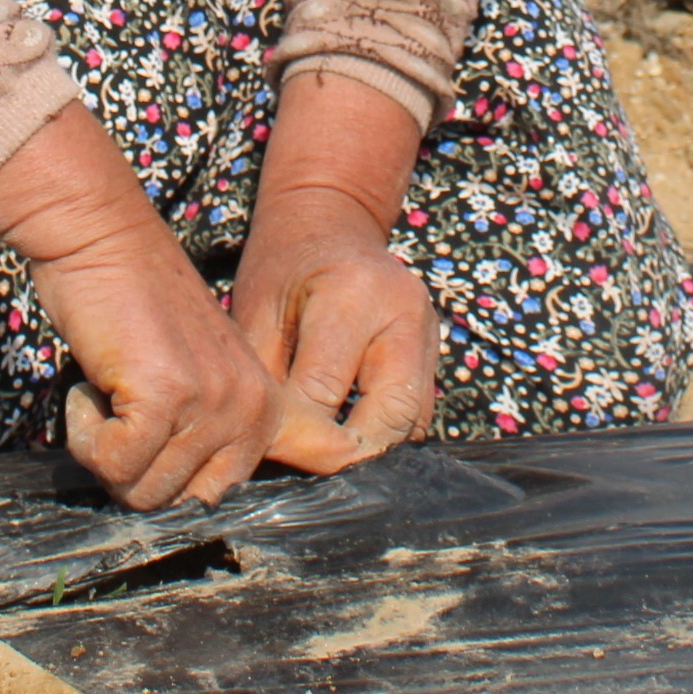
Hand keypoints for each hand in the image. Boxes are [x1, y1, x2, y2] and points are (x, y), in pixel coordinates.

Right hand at [0, 104, 355, 509]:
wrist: (99, 236)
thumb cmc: (131, 305)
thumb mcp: (194, 376)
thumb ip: (209, 435)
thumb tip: (195, 511)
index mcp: (264, 408)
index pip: (227, 497)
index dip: (181, 491)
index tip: (154, 458)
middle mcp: (252, 407)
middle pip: (177, 503)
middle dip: (131, 470)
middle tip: (118, 411)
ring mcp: (214, 402)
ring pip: (142, 491)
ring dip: (103, 449)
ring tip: (109, 387)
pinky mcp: (167, 394)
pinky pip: (113, 462)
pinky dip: (84, 434)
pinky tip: (91, 385)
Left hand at [232, 196, 438, 455]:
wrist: (331, 221)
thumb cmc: (282, 267)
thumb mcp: (257, 314)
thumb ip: (267, 383)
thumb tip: (266, 452)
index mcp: (352, 293)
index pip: (325, 393)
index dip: (295, 436)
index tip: (266, 452)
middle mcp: (405, 313)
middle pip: (390, 416)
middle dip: (347, 456)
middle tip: (305, 472)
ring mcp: (429, 332)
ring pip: (411, 423)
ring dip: (370, 450)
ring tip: (324, 458)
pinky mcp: (435, 351)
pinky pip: (415, 413)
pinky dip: (383, 434)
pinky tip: (347, 437)